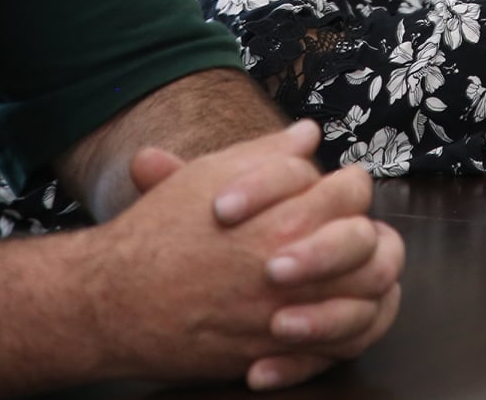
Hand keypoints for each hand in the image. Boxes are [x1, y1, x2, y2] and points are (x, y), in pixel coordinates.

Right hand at [91, 124, 402, 388]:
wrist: (116, 301)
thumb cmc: (158, 232)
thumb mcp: (209, 175)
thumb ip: (268, 154)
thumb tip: (308, 133)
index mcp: (282, 218)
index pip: (351, 192)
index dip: (350, 184)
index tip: (339, 187)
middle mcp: (293, 268)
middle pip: (369, 245)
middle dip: (366, 231)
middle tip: (352, 226)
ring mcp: (288, 314)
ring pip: (366, 298)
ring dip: (368, 279)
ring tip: (353, 267)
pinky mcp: (277, 351)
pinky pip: (341, 345)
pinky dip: (348, 326)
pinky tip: (338, 308)